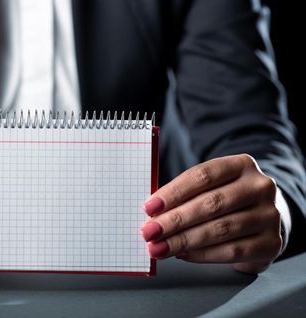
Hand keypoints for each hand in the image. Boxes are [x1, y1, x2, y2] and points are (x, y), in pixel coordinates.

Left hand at [141, 154, 281, 273]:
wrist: (263, 220)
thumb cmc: (227, 201)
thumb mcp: (210, 188)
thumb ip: (185, 196)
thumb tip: (152, 214)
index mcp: (241, 165)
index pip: (202, 176)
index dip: (173, 192)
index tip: (149, 207)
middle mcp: (260, 187)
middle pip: (210, 203)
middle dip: (174, 220)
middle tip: (149, 232)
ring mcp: (269, 215)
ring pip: (220, 229)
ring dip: (183, 240)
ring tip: (159, 247)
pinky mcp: (271, 243)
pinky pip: (231, 251)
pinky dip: (202, 254)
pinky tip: (182, 254)